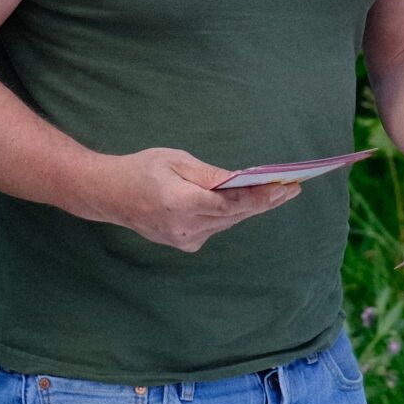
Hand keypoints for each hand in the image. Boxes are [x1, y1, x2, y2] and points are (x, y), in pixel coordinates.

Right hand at [87, 148, 298, 252]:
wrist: (109, 195)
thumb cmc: (142, 169)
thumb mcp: (175, 160)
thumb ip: (208, 175)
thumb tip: (239, 180)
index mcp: (180, 203)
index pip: (229, 203)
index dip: (259, 196)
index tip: (283, 186)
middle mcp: (184, 227)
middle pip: (235, 215)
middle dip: (266, 201)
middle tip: (293, 188)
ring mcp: (184, 239)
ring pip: (228, 222)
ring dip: (252, 207)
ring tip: (281, 192)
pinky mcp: (185, 243)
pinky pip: (217, 226)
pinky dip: (232, 213)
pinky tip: (250, 201)